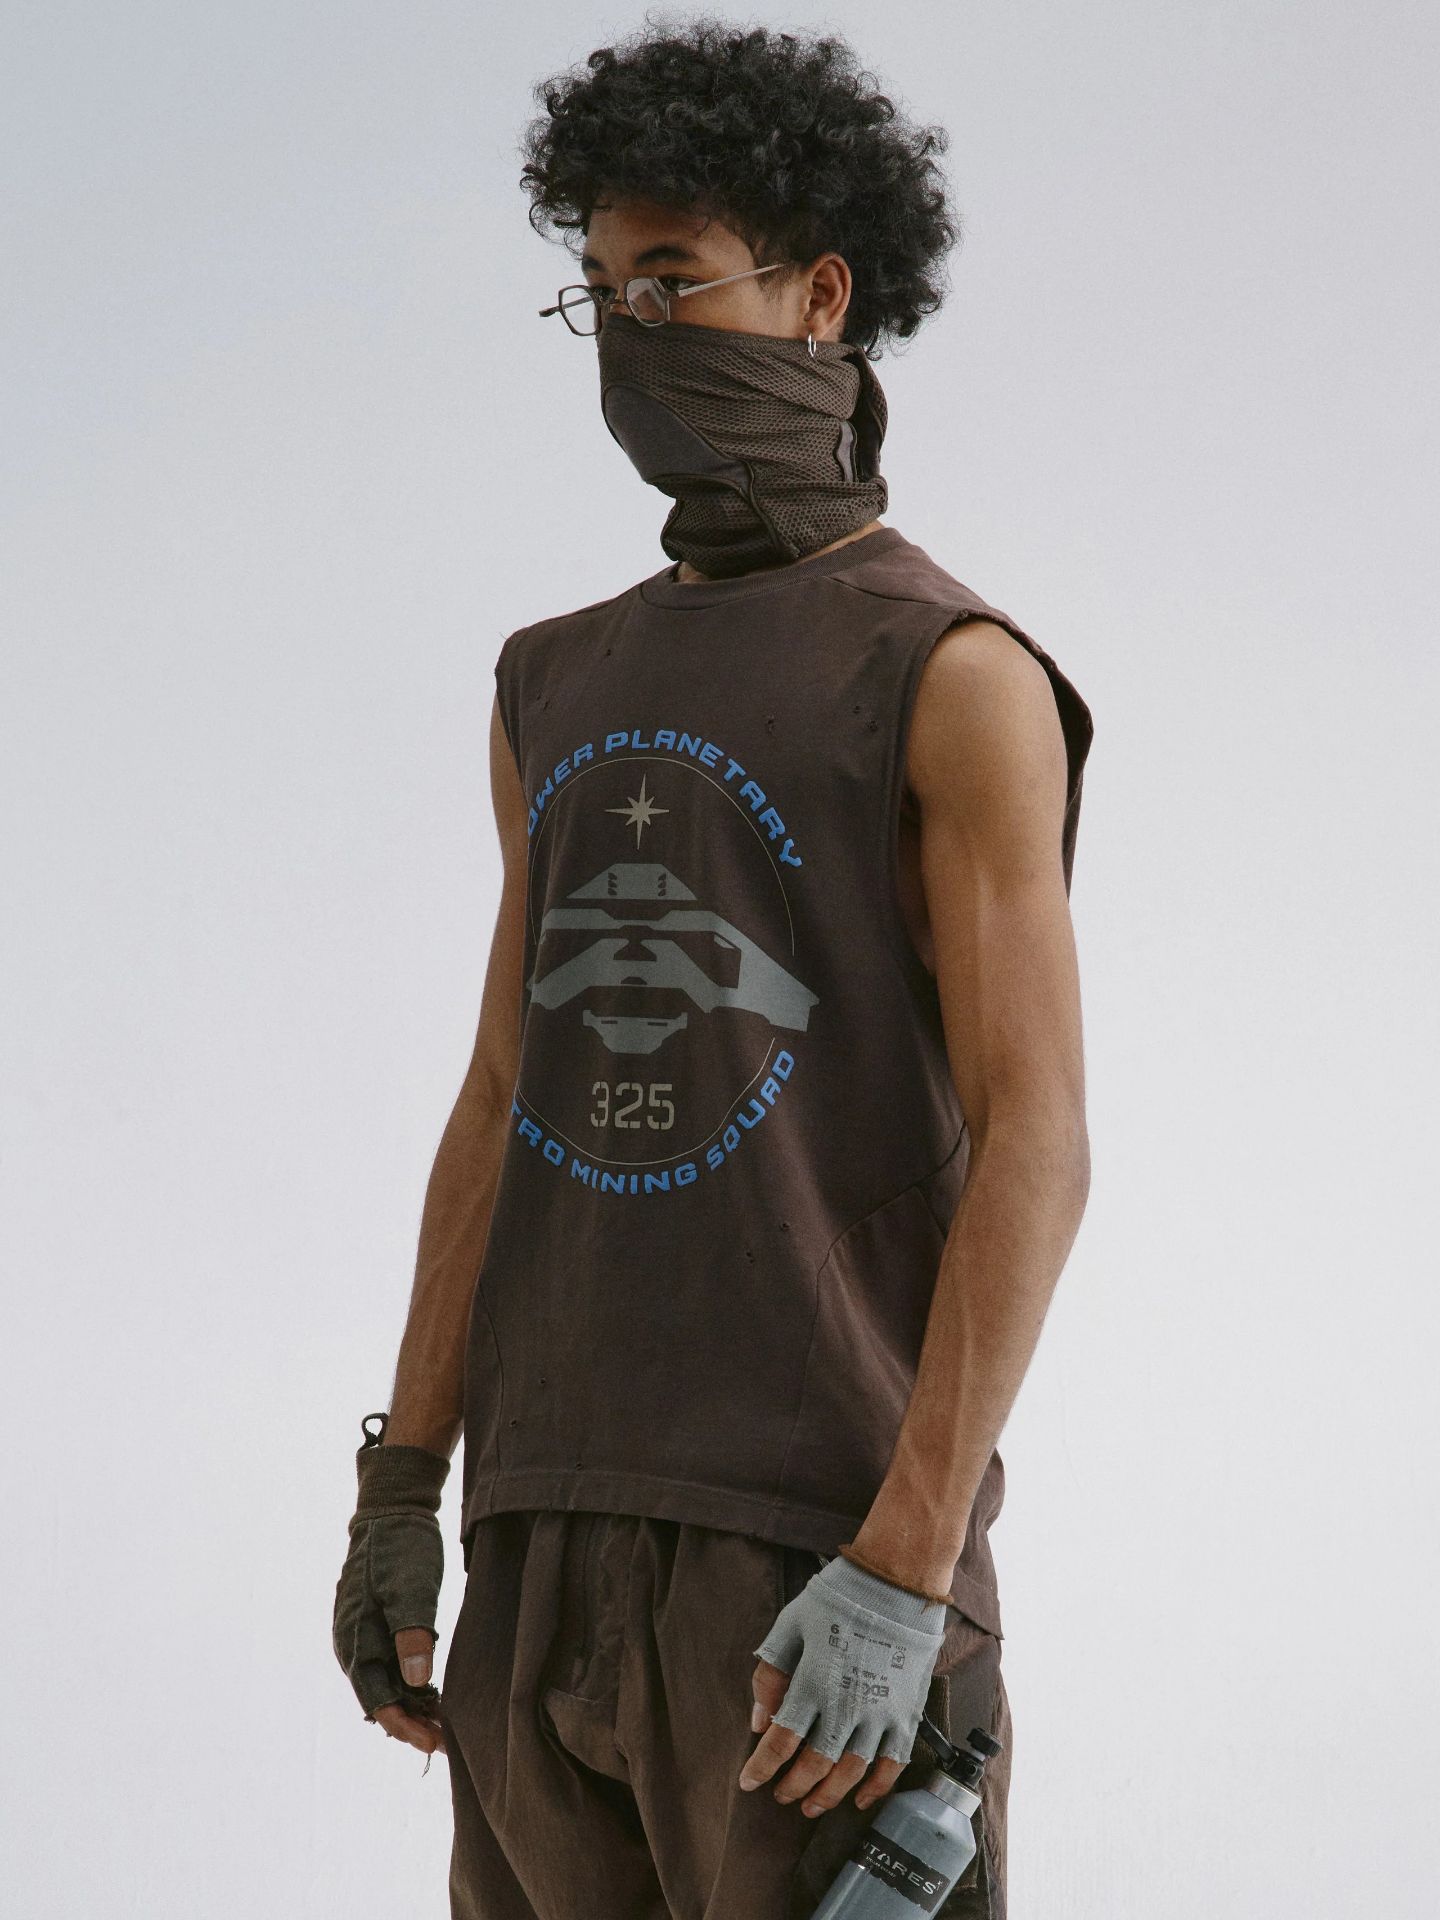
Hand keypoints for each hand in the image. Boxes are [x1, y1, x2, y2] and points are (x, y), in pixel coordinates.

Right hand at [332, 1412, 450, 1756]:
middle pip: (380, 1697)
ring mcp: (364, 1632)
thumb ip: (412, 1635)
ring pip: (387, 1682)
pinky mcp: (378, 1622)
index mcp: (354, 1639)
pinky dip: (413, 1680)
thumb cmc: (402, 1546)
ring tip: (445, 1720)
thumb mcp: (411, 1588)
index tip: (434, 1742)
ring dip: (413, 1703)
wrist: (394, 1506)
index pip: (376, 1701)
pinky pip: (392, 1663)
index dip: (404, 1727)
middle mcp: (353, 1642)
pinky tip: (435, 1689)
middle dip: (411, 1721)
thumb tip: (416, 1683)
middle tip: (447, 1738)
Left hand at [739, 1554, 946, 1818]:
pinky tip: (859, 1799)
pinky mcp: (906, 1713)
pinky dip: (876, 1788)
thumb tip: (759, 1721)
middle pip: (815, 1765)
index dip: (762, 1768)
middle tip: (781, 1796)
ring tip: (811, 1805)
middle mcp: (846, 1705)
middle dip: (793, 1786)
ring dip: (828, 1795)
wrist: (896, 1581)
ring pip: (851, 1772)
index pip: (781, 1741)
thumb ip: (771, 1674)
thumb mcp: (790, 1625)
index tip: (749, 1783)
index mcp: (814, 1682)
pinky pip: (892, 1764)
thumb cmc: (837, 1597)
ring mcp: (880, 1713)